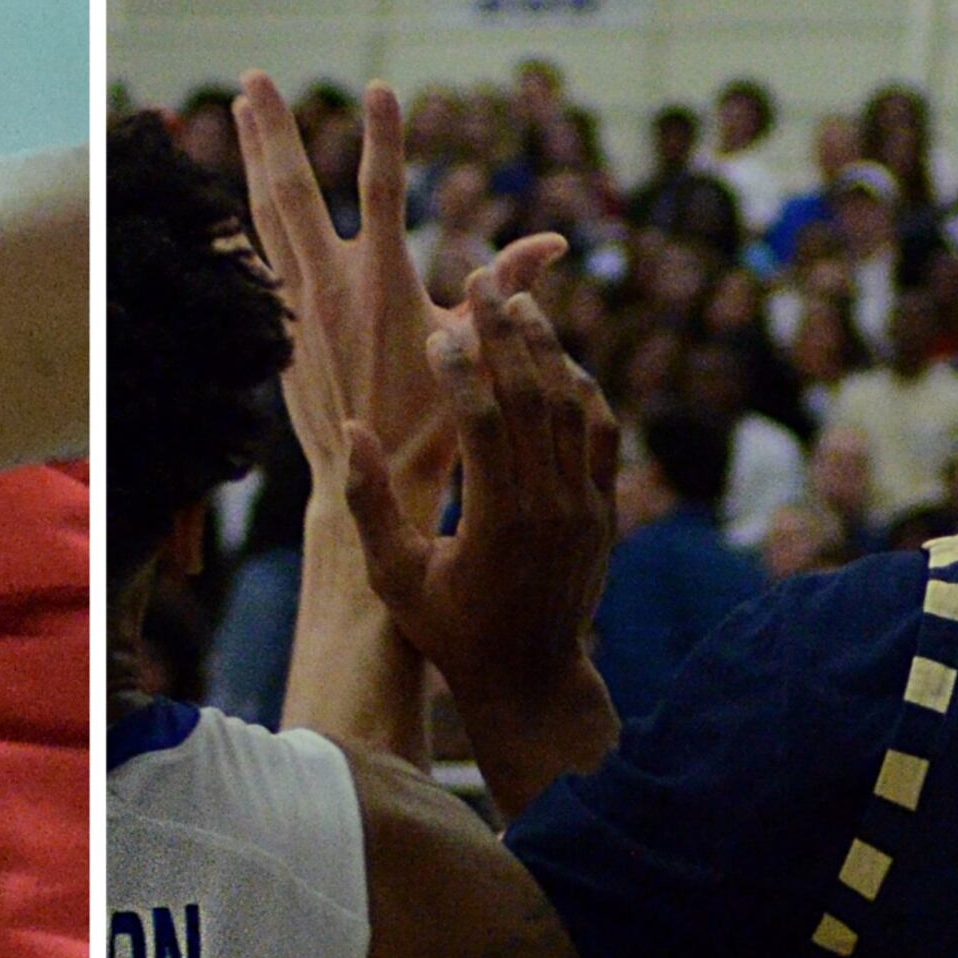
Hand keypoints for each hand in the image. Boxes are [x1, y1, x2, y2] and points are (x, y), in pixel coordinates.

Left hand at [233, 73, 559, 508]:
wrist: (368, 482)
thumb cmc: (436, 421)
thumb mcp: (479, 351)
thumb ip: (510, 287)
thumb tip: (556, 241)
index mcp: (383, 287)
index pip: (382, 192)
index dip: (386, 137)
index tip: (381, 86)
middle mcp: (330, 289)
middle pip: (294, 191)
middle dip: (274, 131)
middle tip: (252, 78)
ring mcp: (296, 307)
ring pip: (264, 215)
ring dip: (250, 158)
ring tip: (237, 107)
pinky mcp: (279, 327)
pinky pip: (253, 257)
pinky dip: (240, 216)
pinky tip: (228, 190)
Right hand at [342, 266, 619, 716]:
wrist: (532, 679)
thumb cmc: (451, 631)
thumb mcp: (396, 577)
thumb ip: (370, 504)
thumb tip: (353, 430)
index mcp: (498, 522)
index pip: (485, 423)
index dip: (462, 371)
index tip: (436, 331)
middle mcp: (551, 506)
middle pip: (533, 397)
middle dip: (506, 332)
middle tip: (482, 278)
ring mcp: (586, 506)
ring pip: (572, 406)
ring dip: (547, 348)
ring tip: (519, 298)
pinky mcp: (605, 509)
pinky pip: (602, 433)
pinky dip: (582, 389)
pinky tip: (559, 358)